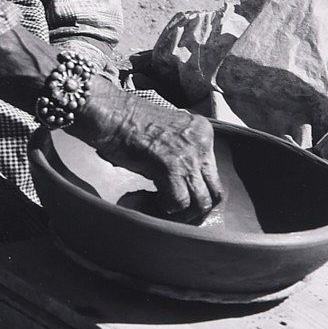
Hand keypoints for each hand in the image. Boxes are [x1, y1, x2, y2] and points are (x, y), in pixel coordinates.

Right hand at [75, 81, 222, 220]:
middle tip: (178, 214)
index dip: (198, 191)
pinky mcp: (171, 168)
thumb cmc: (129, 124)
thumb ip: (181, 153)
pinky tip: (152, 201)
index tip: (180, 197)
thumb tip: (183, 183)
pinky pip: (180, 202)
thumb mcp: (167, 134)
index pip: (214, 174)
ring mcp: (189, 156)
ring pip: (202, 202)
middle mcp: (202, 144)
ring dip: (183, 214)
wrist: (111, 114)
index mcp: (203, 132)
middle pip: (215, 192)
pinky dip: (166, 208)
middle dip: (198, 209)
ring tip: (165, 209)